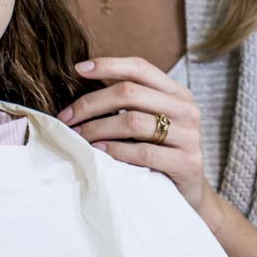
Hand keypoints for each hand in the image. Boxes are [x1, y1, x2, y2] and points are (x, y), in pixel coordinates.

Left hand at [56, 57, 221, 225]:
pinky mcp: (186, 163)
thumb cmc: (160, 151)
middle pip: (130, 93)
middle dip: (91, 103)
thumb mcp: (151, 120)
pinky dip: (115, 150)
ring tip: (77, 136)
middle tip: (67, 117)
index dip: (108, 65)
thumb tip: (83, 83)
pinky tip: (97, 152)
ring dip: (97, 128)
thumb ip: (131, 102)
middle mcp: (186, 109)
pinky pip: (143, 153)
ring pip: (132, 121)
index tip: (77, 70)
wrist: (187, 191)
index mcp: (178, 92)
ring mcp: (189, 136)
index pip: (140, 67)